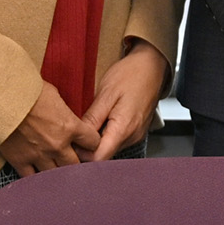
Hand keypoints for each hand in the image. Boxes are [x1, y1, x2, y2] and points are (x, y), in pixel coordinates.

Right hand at [0, 80, 101, 174]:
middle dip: (76, 162)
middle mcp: (58, 145)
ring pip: (56, 174)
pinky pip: (32, 177)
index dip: (91, 143)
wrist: (1, 98)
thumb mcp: (53, 94)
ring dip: (57, 171)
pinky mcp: (20, 160)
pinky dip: (35, 177)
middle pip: (75, 164)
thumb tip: (63, 113)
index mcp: (70, 126)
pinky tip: (38, 176)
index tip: (88, 143)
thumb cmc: (27, 90)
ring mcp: (39, 155)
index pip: (93, 143)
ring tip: (56, 169)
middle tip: (73, 160)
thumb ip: (62, 109)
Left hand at [83, 40, 168, 158]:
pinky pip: (117, 140)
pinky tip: (100, 121)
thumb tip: (78, 138)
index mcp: (123, 129)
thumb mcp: (106, 93)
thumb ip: (92, 118)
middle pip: (104, 156)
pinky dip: (105, 135)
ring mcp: (135, 135)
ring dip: (96, 141)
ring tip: (88, 123)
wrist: (152, 65)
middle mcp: (132, 137)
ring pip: (110, 148)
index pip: (99, 158)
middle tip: (74, 131)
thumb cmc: (131, 74)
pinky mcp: (136, 131)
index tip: (70, 143)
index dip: (82, 155)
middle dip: (87, 148)